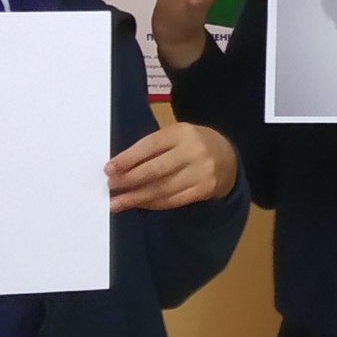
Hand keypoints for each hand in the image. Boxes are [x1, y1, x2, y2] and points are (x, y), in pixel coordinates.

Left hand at [107, 123, 240, 211]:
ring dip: (137, 197)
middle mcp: (194, 151)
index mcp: (182, 132)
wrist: (227, 157)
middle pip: (156, 169)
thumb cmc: (191, 145)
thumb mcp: (175, 136)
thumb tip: (119, 168)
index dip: (128, 159)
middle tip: (111, 187)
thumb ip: (152, 148)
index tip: (109, 169)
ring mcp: (202, 171)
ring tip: (118, 203)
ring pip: (164, 188)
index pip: (150, 146)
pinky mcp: (206, 189)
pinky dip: (154, 204)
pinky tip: (140, 204)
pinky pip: (174, 200)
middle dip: (130, 180)